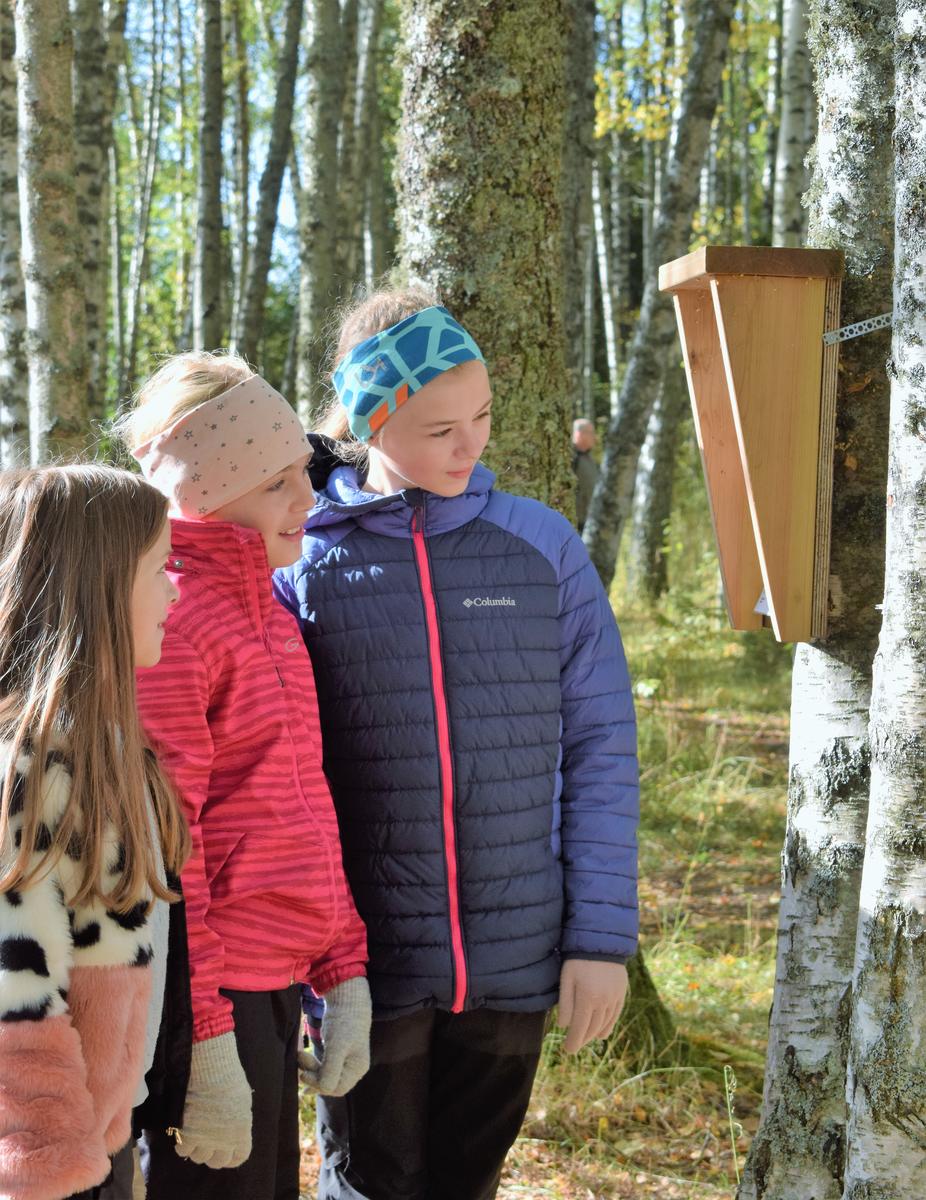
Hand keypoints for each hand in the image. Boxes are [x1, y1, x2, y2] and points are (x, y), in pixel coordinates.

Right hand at [176, 1032, 251, 1168]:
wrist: (211, 1070)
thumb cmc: (230, 1078)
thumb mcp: (242, 1101)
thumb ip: (238, 1120)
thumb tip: (233, 1127)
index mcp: (242, 1132)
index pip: (239, 1157)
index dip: (231, 1155)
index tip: (226, 1150)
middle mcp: (224, 1141)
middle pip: (217, 1162)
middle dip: (212, 1153)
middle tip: (207, 1141)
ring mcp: (205, 1139)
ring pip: (198, 1157)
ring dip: (196, 1148)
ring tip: (194, 1133)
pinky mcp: (187, 1134)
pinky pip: (182, 1150)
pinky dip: (181, 1143)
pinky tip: (182, 1131)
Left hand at [298, 976, 371, 1095]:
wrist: (347, 998)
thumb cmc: (343, 1022)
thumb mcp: (337, 1047)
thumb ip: (330, 1071)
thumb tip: (323, 1090)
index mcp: (357, 1068)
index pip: (337, 1088)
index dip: (319, 1086)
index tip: (304, 1074)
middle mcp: (353, 1067)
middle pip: (330, 1082)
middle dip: (313, 1075)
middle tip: (300, 1060)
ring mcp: (346, 1059)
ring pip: (325, 1074)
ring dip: (310, 1068)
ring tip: (299, 1056)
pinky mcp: (337, 1051)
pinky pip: (323, 1065)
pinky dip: (313, 1063)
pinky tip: (303, 1057)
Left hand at [557, 960, 628, 1052]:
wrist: (602, 942)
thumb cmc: (578, 959)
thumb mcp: (566, 979)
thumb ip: (565, 1003)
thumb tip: (564, 1026)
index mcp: (587, 998)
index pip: (579, 1028)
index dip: (573, 1041)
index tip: (567, 1050)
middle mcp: (603, 1001)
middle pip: (592, 1029)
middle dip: (582, 1040)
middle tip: (573, 1046)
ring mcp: (614, 998)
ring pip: (604, 1024)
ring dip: (594, 1035)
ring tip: (585, 1040)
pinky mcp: (621, 994)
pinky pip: (615, 1016)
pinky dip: (608, 1027)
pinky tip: (602, 1034)